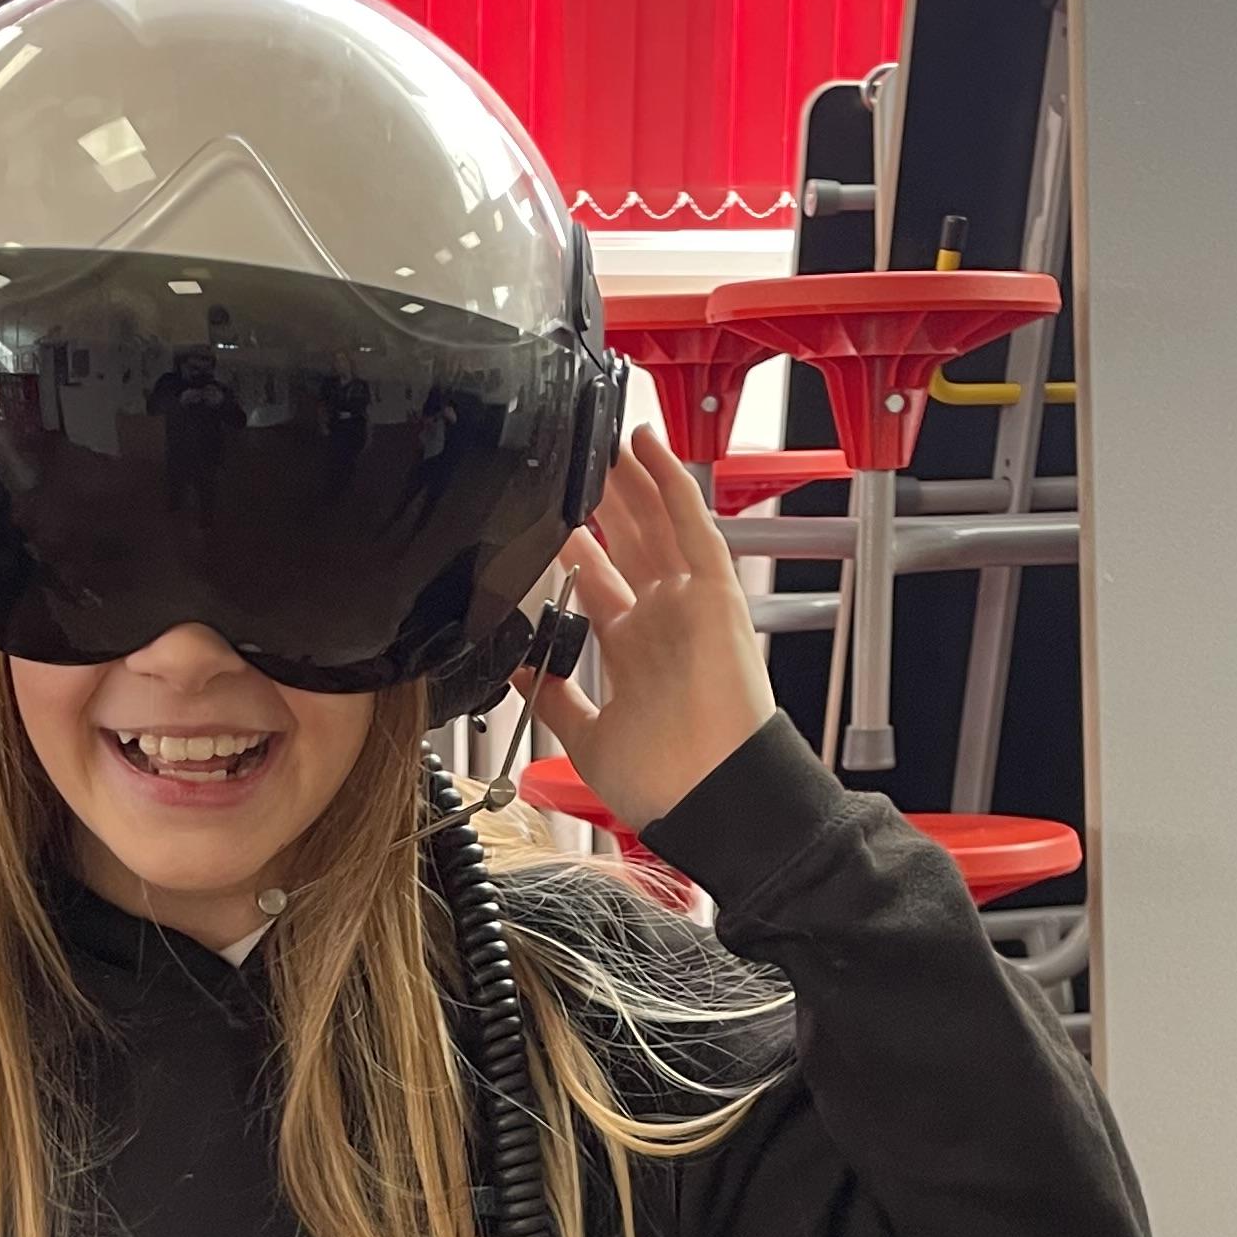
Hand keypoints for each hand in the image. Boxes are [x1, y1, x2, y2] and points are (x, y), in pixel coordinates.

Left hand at [530, 425, 775, 836]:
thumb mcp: (585, 737)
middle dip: (601, 501)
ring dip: (631, 481)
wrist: (710, 798)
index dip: (576, 547)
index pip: (600, 584)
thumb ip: (552, 698)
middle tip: (574, 459)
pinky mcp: (716, 594)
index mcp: (635, 655)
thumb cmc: (665, 783)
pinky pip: (694, 526)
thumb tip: (520, 670)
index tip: (550, 517)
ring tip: (605, 438)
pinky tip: (648, 447)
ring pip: (657, 524)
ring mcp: (690, 605)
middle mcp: (663, 624)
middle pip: (628, 544)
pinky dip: (672, 483)